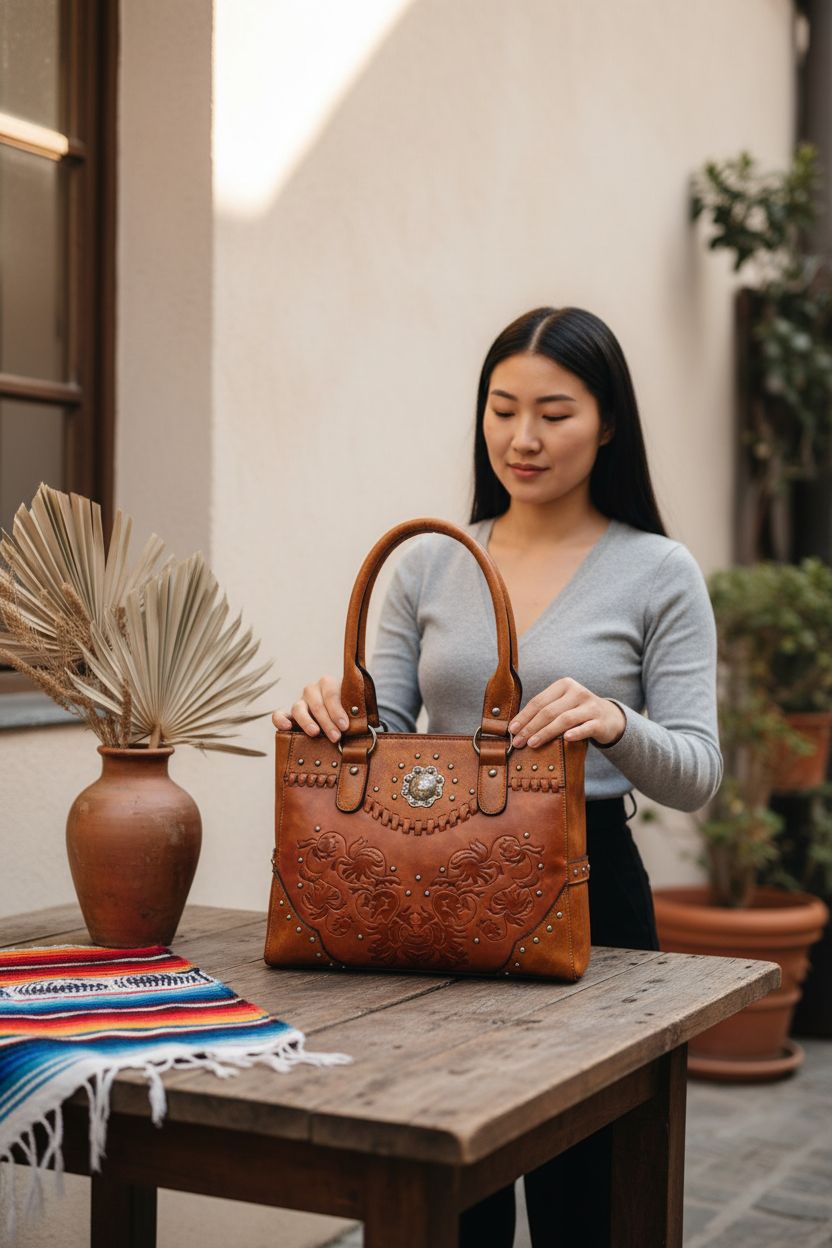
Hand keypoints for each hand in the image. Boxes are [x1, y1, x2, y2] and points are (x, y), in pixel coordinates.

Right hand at [271, 675, 348, 743]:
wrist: (341, 712)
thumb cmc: (350, 711)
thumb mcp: (354, 707)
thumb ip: (354, 712)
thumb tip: (358, 724)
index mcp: (329, 683)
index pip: (331, 694)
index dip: (337, 710)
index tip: (345, 726)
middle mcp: (313, 690)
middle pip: (316, 703)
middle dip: (327, 721)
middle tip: (336, 737)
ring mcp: (300, 702)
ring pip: (298, 707)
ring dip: (307, 721)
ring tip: (314, 733)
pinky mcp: (290, 715)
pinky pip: (280, 714)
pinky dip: (280, 719)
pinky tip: (286, 727)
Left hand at [508, 677, 625, 748]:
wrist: (609, 717)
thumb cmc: (578, 712)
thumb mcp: (562, 705)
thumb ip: (544, 711)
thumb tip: (516, 727)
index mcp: (564, 685)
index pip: (539, 701)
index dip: (524, 716)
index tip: (512, 730)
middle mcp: (577, 692)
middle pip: (549, 711)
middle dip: (531, 727)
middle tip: (518, 741)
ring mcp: (590, 706)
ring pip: (565, 719)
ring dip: (546, 732)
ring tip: (532, 744)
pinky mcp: (600, 721)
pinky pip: (586, 727)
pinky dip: (576, 733)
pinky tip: (565, 739)